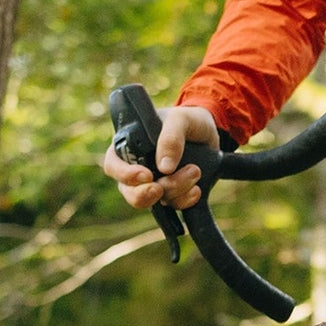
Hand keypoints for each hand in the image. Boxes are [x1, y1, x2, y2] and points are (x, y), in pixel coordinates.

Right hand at [102, 104, 219, 211]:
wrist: (212, 132)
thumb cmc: (188, 120)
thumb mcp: (181, 119)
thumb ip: (171, 138)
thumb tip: (164, 168)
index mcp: (129, 146)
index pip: (113, 165)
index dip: (125, 174)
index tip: (146, 175)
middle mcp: (138, 168)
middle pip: (130, 192)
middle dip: (146, 194)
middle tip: (161, 188)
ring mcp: (156, 183)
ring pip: (156, 200)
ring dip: (175, 190)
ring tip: (195, 171)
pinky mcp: (174, 194)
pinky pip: (175, 206)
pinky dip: (185, 201)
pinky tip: (196, 190)